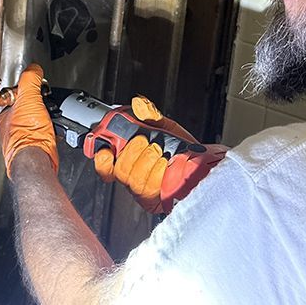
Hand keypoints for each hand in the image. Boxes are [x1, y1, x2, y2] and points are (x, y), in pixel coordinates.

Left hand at [0, 64, 57, 177]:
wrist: (37, 162)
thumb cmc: (28, 135)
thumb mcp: (29, 99)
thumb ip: (30, 81)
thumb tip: (34, 68)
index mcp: (6, 115)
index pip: (17, 96)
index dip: (30, 90)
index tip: (39, 88)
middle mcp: (12, 128)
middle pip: (29, 109)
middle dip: (41, 106)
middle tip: (49, 105)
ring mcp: (24, 140)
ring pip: (37, 123)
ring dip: (47, 120)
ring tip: (53, 119)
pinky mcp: (37, 148)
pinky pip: (46, 135)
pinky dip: (52, 132)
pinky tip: (55, 132)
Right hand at [93, 96, 224, 212]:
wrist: (203, 167)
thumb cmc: (183, 150)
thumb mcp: (167, 127)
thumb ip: (151, 116)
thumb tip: (140, 105)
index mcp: (130, 158)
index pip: (105, 164)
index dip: (102, 158)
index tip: (107, 150)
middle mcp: (133, 175)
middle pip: (119, 168)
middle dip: (131, 151)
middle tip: (144, 141)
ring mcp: (143, 188)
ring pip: (132, 177)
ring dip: (146, 159)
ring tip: (159, 150)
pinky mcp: (153, 199)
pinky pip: (148, 186)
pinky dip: (157, 171)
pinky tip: (166, 164)